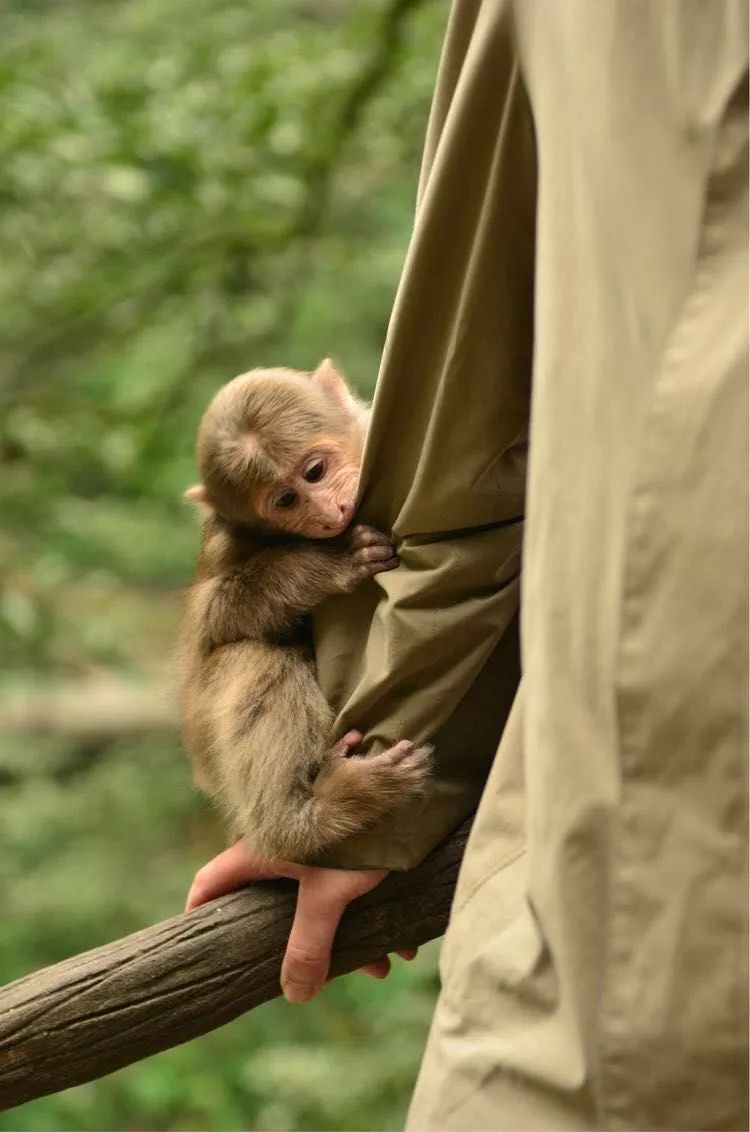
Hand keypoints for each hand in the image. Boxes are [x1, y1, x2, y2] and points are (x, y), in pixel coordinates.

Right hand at [185, 842, 415, 1000]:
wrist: (401, 785)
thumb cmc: (357, 833)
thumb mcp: (329, 893)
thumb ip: (309, 945)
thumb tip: (296, 995)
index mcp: (260, 851)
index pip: (211, 881)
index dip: (199, 912)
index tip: (196, 943)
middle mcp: (280, 847)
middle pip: (270, 902)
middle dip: (296, 944)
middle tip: (314, 975)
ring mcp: (312, 845)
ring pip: (316, 900)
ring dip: (345, 935)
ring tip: (379, 966)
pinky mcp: (346, 843)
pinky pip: (346, 885)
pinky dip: (369, 914)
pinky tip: (402, 944)